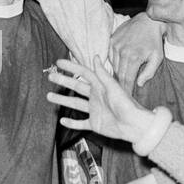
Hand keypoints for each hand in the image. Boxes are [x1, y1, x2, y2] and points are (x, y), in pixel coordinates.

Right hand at [47, 55, 162, 146]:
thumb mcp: (114, 87)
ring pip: (74, 104)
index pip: (83, 73)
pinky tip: (61, 121)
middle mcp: (96, 97)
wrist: (134, 126)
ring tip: (49, 96)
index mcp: (100, 86)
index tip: (59, 62)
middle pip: (76, 87)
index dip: (71, 67)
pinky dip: (71, 123)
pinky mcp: (95, 124)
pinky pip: (80, 123)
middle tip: (50, 76)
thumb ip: (103, 74)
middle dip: (63, 81)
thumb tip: (95, 57)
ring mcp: (94, 110)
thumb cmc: (127, 105)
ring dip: (62, 100)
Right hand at [109, 12, 165, 88]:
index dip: (126, 90)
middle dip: (121, 84)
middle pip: (119, 74)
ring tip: (123, 78)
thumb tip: (139, 84)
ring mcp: (115, 45)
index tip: (126, 98)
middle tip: (123, 92)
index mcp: (134, 57)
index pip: (127, 79)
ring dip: (118, 73)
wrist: (148, 21)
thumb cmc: (154, 41)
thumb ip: (149, 73)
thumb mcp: (157, 58)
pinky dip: (114, 62)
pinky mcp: (112, 41)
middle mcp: (122, 52)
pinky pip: (110, 57)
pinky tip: (121, 63)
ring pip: (114, 66)